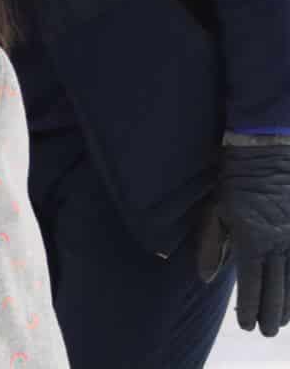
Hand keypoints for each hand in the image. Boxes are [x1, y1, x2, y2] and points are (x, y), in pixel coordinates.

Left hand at [215, 136, 289, 335]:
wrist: (264, 154)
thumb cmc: (233, 182)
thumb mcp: (214, 211)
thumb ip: (210, 246)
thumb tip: (206, 278)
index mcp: (251, 240)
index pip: (250, 284)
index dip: (248, 308)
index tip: (245, 325)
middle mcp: (277, 244)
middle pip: (276, 289)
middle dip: (270, 314)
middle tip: (266, 333)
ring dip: (289, 306)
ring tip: (282, 323)